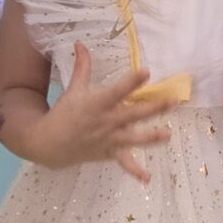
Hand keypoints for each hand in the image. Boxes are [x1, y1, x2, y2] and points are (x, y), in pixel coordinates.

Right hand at [30, 42, 173, 184]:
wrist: (49, 142)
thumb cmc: (65, 112)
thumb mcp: (74, 88)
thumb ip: (82, 66)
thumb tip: (80, 43)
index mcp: (98, 102)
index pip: (118, 90)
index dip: (132, 81)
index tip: (146, 72)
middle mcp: (107, 121)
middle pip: (134, 114)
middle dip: (154, 108)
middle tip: (173, 101)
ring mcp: (110, 139)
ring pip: (134, 138)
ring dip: (152, 137)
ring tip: (167, 135)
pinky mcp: (109, 153)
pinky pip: (124, 163)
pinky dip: (135, 172)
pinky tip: (147, 179)